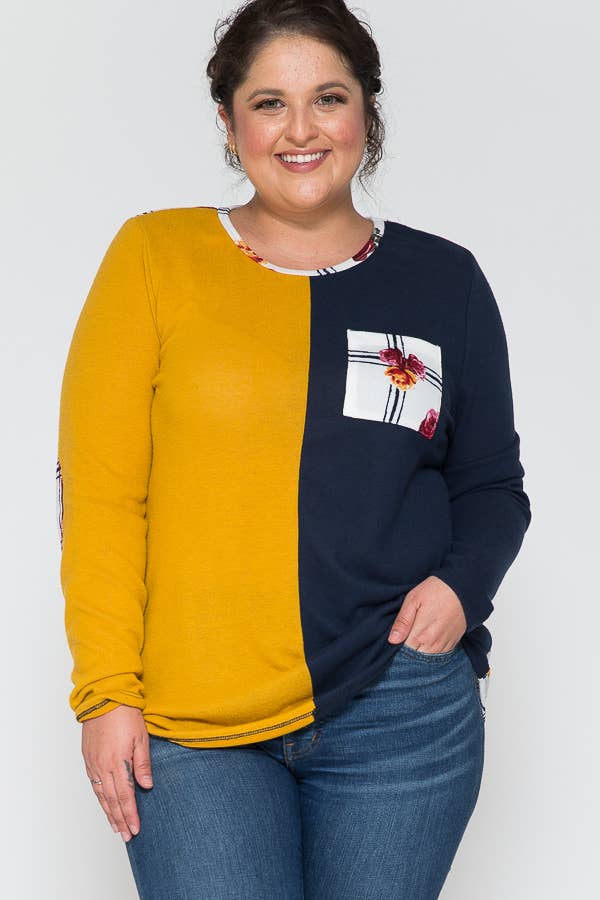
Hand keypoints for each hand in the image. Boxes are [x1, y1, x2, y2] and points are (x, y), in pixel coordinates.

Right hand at [82, 704, 152, 841]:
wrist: (104, 698)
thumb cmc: (125, 715)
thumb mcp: (141, 738)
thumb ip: (143, 764)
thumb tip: (146, 786)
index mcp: (118, 762)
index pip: (125, 796)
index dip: (131, 814)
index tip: (135, 829)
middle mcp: (103, 766)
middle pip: (113, 800)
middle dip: (120, 820)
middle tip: (126, 836)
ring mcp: (94, 763)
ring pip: (101, 795)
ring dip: (109, 813)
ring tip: (116, 827)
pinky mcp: (88, 758)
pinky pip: (94, 785)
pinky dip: (100, 798)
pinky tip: (105, 805)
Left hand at [387, 575, 466, 651]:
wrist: (462, 588)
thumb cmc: (435, 590)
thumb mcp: (413, 600)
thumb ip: (402, 622)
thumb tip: (392, 640)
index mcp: (420, 634)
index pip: (403, 652)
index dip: (398, 647)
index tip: (397, 638)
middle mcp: (433, 644)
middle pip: (415, 658)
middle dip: (408, 651)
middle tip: (406, 636)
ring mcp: (444, 645)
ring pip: (428, 658)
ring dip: (421, 651)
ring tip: (418, 636)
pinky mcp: (453, 643)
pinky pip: (440, 655)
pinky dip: (432, 651)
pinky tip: (429, 639)